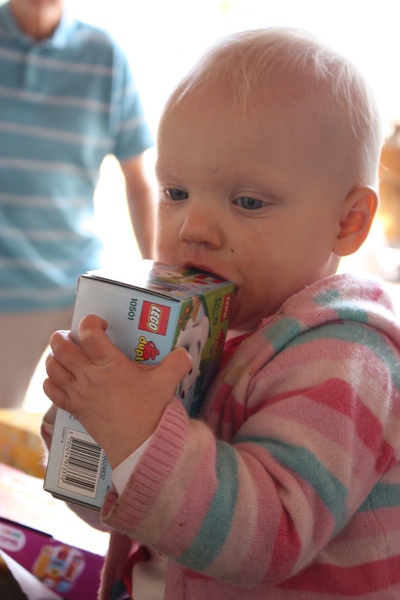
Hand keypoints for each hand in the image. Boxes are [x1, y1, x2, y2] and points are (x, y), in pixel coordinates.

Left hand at [43, 315, 191, 468]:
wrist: (139, 444)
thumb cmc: (151, 411)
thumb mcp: (167, 382)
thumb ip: (177, 363)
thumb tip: (184, 354)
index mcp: (110, 364)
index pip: (88, 333)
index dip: (90, 322)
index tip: (101, 325)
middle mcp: (89, 375)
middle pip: (61, 347)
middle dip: (62, 336)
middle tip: (73, 335)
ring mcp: (79, 393)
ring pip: (52, 367)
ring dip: (54, 356)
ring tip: (63, 352)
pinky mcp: (75, 408)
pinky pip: (52, 390)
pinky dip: (51, 380)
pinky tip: (60, 378)